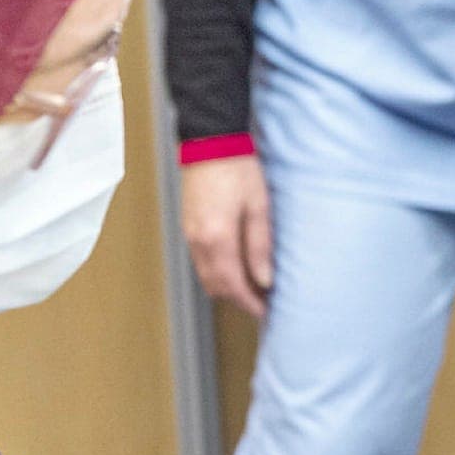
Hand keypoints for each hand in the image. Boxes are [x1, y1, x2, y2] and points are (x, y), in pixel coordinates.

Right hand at [181, 155, 273, 317]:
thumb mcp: (259, 207)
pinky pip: (201, 262)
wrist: (211, 143)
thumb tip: (265, 280)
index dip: (250, 303)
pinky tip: (236, 268)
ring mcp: (189, 236)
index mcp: (217, 238)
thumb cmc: (238, 170)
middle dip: (239, 300)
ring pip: (206, 277)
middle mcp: (198, 242)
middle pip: (217, 287)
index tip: (266, 312)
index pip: (233, 286)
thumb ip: (260, 247)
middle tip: (263, 302)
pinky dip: (218, 272)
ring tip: (254, 287)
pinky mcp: (188, 228)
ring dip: (228, 287)